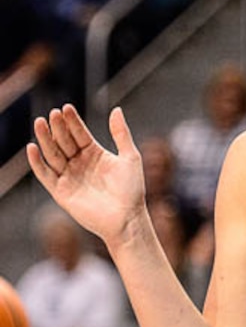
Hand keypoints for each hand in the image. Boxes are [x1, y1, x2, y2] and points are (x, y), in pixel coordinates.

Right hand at [27, 104, 146, 247]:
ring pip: (53, 154)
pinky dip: (37, 163)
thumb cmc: (132, 190)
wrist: (127, 218)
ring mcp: (69, 177)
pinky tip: (32, 148)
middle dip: (58, 127)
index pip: (79, 133)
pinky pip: (45, 175)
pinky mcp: (61, 192)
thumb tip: (116, 109)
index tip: (67, 108)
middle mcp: (79, 163)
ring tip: (40, 123)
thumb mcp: (130, 157)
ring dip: (45, 139)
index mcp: (94, 153)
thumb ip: (121, 134)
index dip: (73, 121)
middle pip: (64, 141)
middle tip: (53, 114)